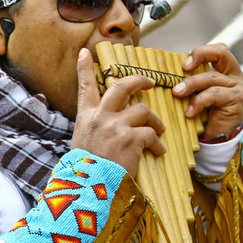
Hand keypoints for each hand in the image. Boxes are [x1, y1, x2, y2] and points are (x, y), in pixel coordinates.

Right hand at [71, 49, 165, 176]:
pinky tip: (159, 152)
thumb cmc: (86, 171)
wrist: (88, 190)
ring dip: (154, 120)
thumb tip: (108, 125)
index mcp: (86, 117)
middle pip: (122, 86)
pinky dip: (157, 144)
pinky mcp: (131, 138)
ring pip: (143, 111)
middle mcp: (100, 117)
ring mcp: (116, 126)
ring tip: (160, 131)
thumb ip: (95, 129)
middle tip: (150, 82)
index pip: (85, 87)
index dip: (84, 67)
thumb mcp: (83, 144)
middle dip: (138, 80)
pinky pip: (151, 134)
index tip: (85, 52)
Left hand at [172, 43, 242, 140]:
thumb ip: (193, 80)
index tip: (184, 63)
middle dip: (200, 55)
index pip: (218, 50)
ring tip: (177, 93)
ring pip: (211, 77)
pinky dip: (198, 102)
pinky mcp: (237, 100)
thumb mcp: (198, 93)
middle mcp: (236, 76)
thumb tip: (167, 71)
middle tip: (184, 67)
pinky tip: (190, 112)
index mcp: (228, 70)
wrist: (218, 140)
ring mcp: (238, 88)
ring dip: (191, 84)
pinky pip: (213, 95)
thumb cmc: (206, 115)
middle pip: (221, 53)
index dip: (201, 52)